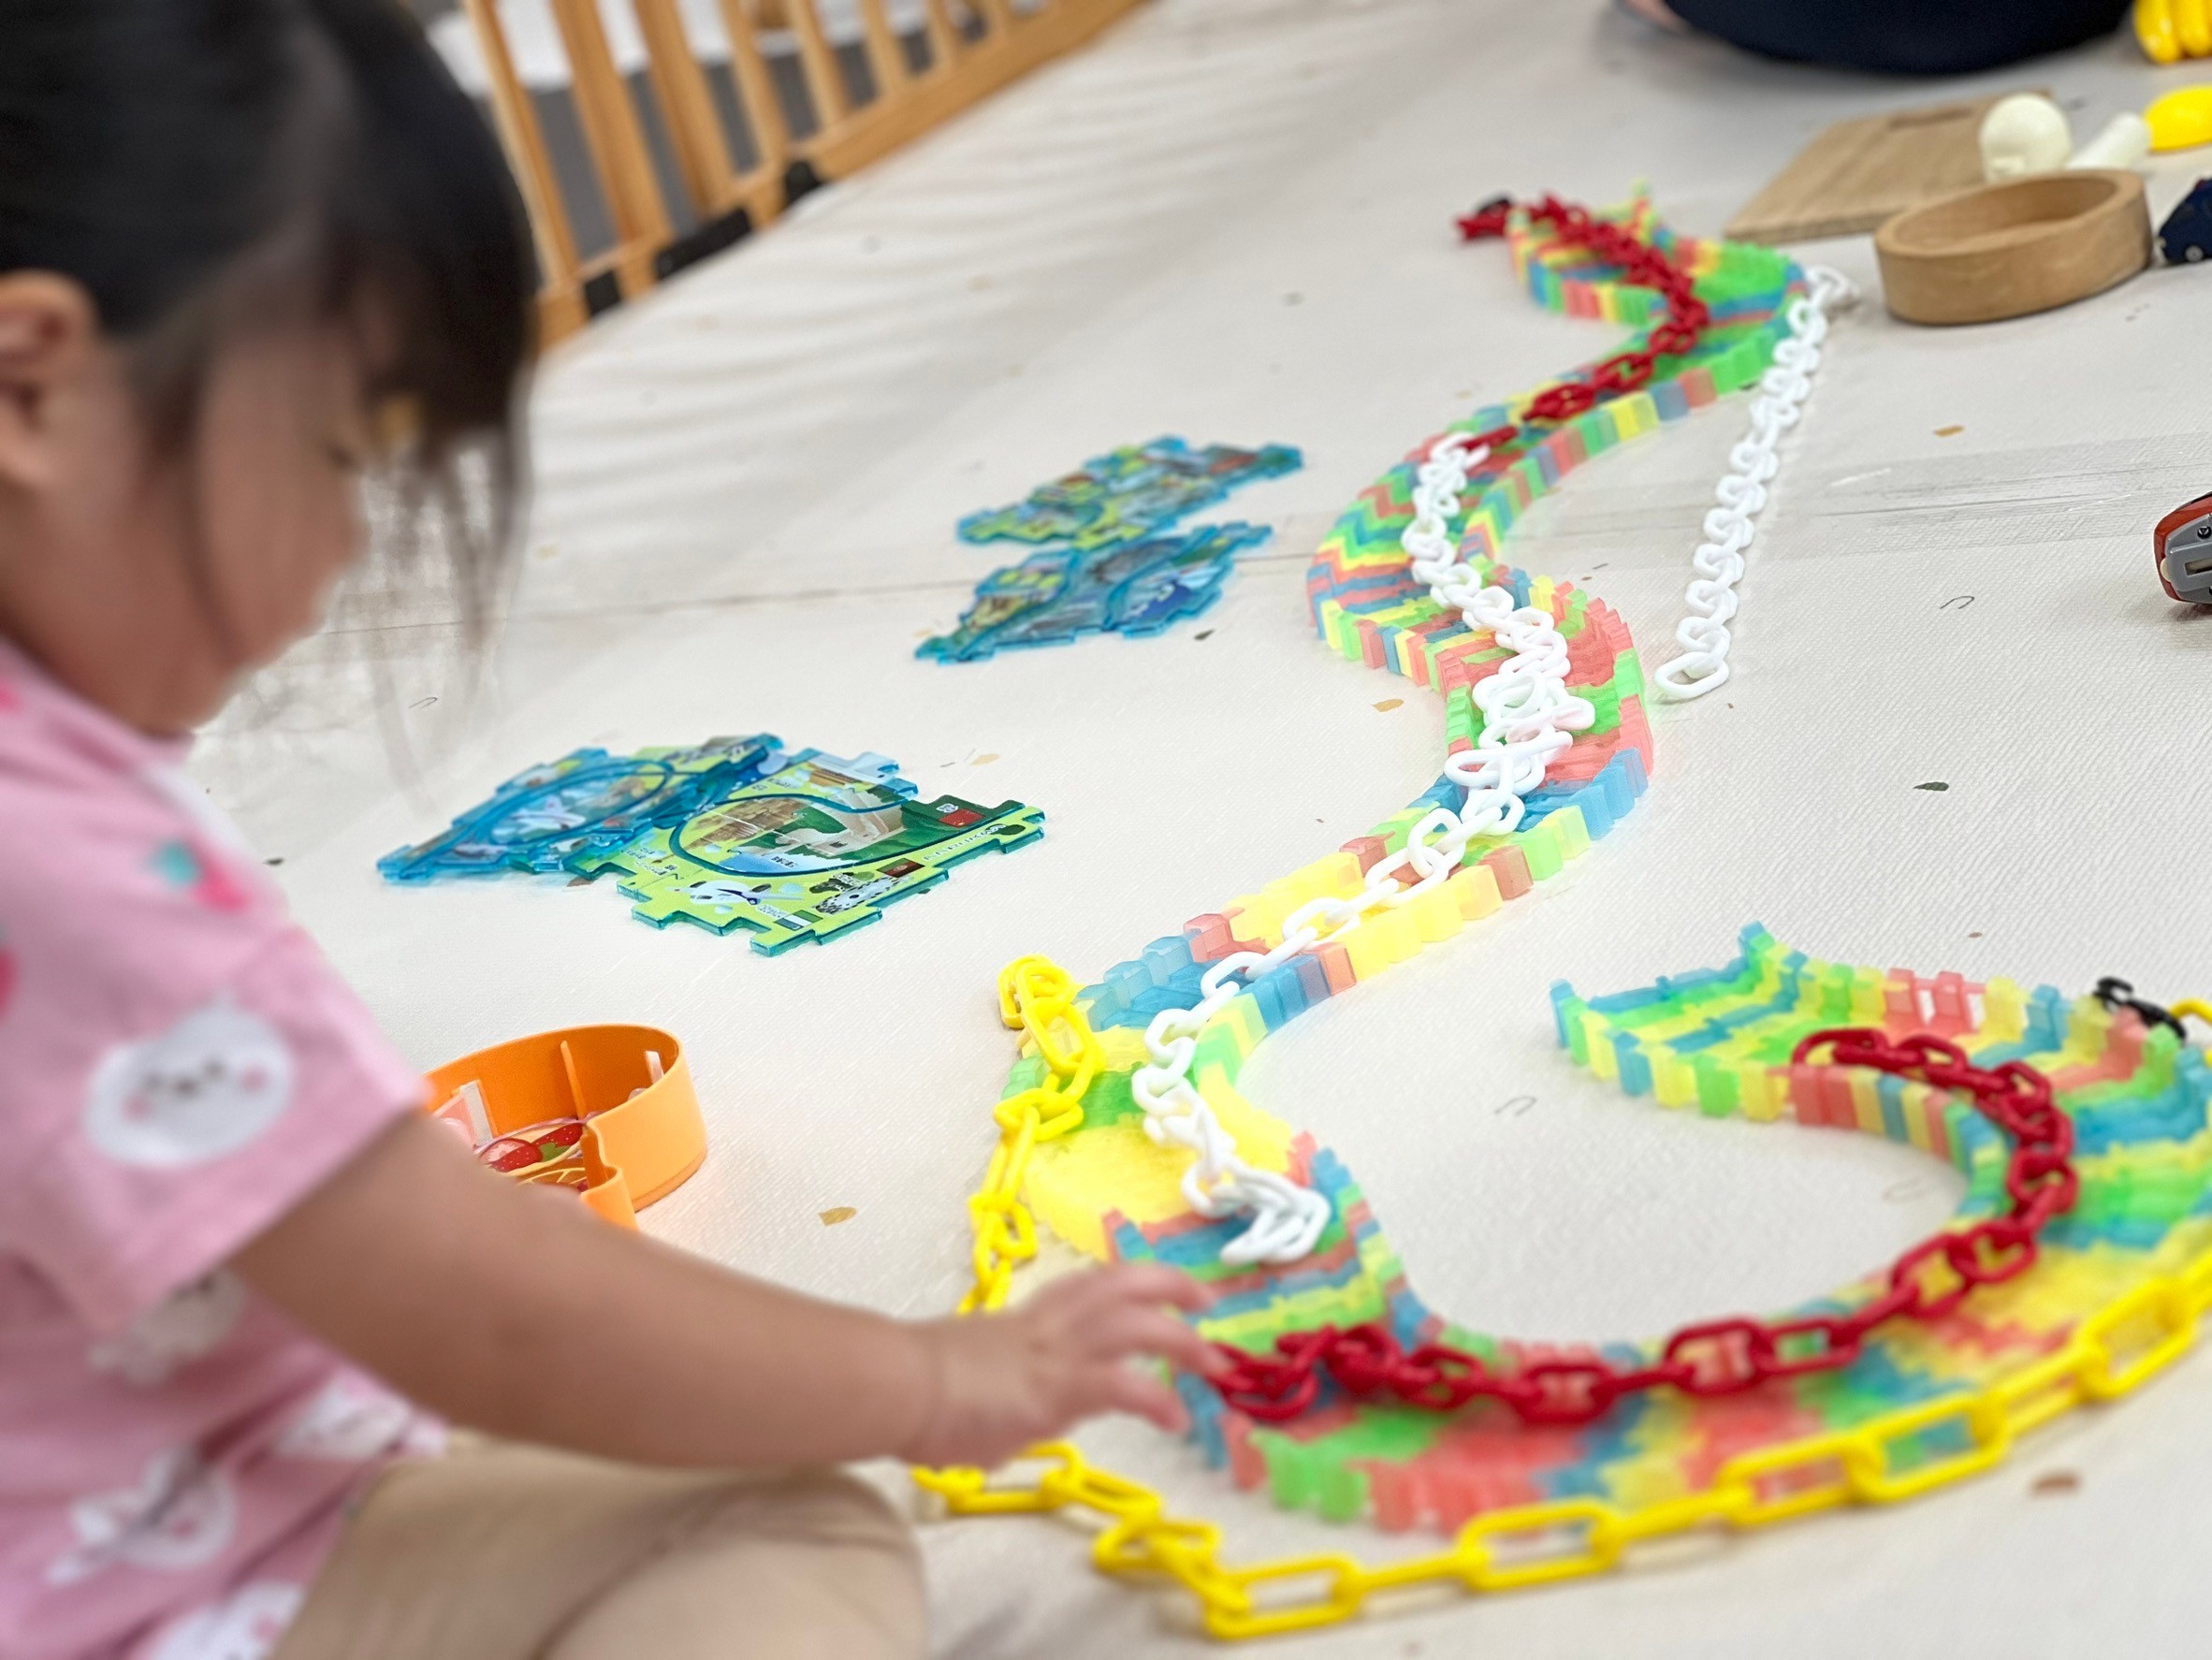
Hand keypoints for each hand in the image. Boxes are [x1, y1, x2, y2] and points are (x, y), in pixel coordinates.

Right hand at [901, 1264, 1216, 1468]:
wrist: (894, 1384)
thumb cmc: (911, 1383)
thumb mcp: (967, 1371)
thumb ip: (998, 1385)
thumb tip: (1001, 1415)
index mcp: (1025, 1320)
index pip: (1086, 1288)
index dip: (1127, 1285)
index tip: (1155, 1289)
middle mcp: (1046, 1327)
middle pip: (1120, 1284)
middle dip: (1169, 1285)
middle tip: (1204, 1303)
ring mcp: (1053, 1354)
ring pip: (1134, 1324)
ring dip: (1180, 1339)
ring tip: (1213, 1364)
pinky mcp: (1055, 1391)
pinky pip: (1123, 1388)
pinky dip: (1157, 1401)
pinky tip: (1177, 1421)